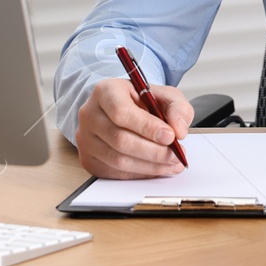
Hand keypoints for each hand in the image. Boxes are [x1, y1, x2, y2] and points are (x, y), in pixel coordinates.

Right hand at [75, 78, 193, 178]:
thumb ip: (177, 108)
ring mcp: (86, 139)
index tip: (170, 136)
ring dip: (150, 166)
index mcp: (105, 91)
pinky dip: (140, 174)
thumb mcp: (163, 95)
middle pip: (120, 139)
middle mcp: (90, 114)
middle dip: (153, 151)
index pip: (121, 112)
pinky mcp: (88, 159)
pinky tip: (157, 168)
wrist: (121, 109)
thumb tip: (179, 130)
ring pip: (118, 160)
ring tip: (171, 163)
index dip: (147, 127)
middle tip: (175, 155)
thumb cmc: (140, 101)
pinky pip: (115, 173)